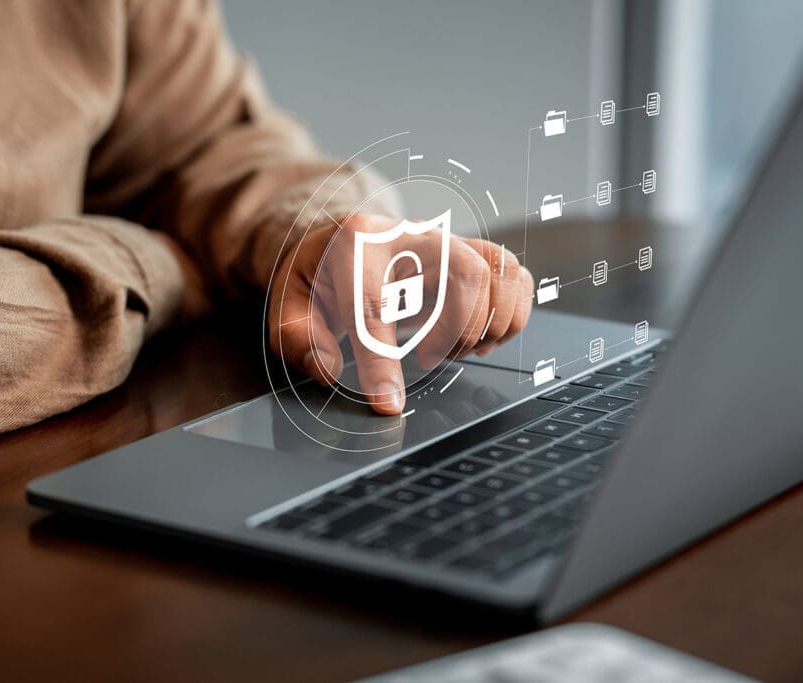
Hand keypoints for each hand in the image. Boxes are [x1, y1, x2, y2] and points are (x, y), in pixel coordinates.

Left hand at [268, 214, 532, 414]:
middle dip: (457, 329)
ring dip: (488, 323)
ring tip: (453, 348)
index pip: (375, 304)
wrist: (339, 242)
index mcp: (356, 244)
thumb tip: (327, 368)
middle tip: (428, 358)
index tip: (389, 403)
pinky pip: (514, 276)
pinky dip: (510, 315)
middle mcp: (411, 234)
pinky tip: (478, 338)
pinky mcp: (471, 255)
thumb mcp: (288, 302)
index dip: (383, 361)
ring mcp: (447, 241)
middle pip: (464, 272)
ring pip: (498, 269)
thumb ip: (298, 335)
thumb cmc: (317, 276)